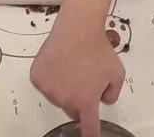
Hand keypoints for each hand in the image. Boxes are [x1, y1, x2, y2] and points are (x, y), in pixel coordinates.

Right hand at [31, 20, 124, 136]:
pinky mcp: (36, 77)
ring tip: (71, 65)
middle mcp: (64, 100)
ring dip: (63, 87)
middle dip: (77, 99)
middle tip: (83, 78)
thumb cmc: (99, 50)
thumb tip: (101, 100)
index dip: (90, 136)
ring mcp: (48, 89)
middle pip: (71, 109)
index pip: (88, 129)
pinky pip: (44, 83)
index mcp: (85, 102)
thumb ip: (112, 94)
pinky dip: (50, 76)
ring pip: (57, 96)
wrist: (78, 27)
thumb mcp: (117, 74)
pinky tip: (58, 61)